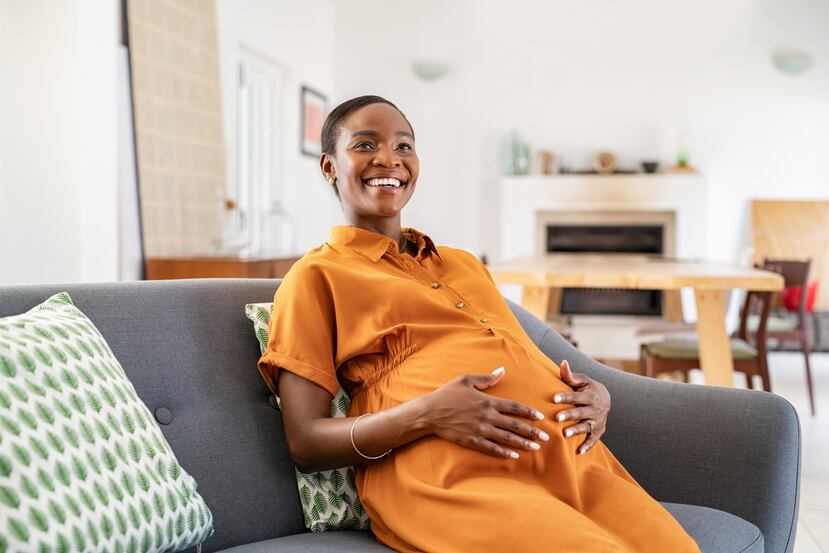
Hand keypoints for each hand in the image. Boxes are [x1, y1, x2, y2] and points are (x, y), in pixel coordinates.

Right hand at [424, 368, 548, 458]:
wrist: (429, 412)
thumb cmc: (447, 394)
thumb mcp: (466, 380)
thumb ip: (486, 378)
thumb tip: (502, 370)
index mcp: (488, 401)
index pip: (514, 407)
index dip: (528, 412)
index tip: (540, 417)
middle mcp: (487, 416)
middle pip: (514, 425)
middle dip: (531, 431)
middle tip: (546, 438)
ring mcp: (480, 430)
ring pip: (506, 438)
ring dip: (522, 443)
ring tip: (535, 448)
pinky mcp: (472, 441)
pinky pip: (491, 448)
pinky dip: (503, 452)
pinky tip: (514, 456)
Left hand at [553, 360, 610, 454]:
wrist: (605, 398)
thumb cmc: (586, 388)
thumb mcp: (581, 380)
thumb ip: (570, 375)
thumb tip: (562, 362)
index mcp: (590, 395)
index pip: (576, 396)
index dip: (566, 396)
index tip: (554, 398)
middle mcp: (595, 409)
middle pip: (581, 412)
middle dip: (570, 415)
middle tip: (557, 418)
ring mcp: (597, 421)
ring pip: (587, 426)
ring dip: (576, 430)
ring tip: (565, 434)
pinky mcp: (599, 431)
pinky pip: (593, 439)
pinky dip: (587, 446)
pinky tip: (578, 452)